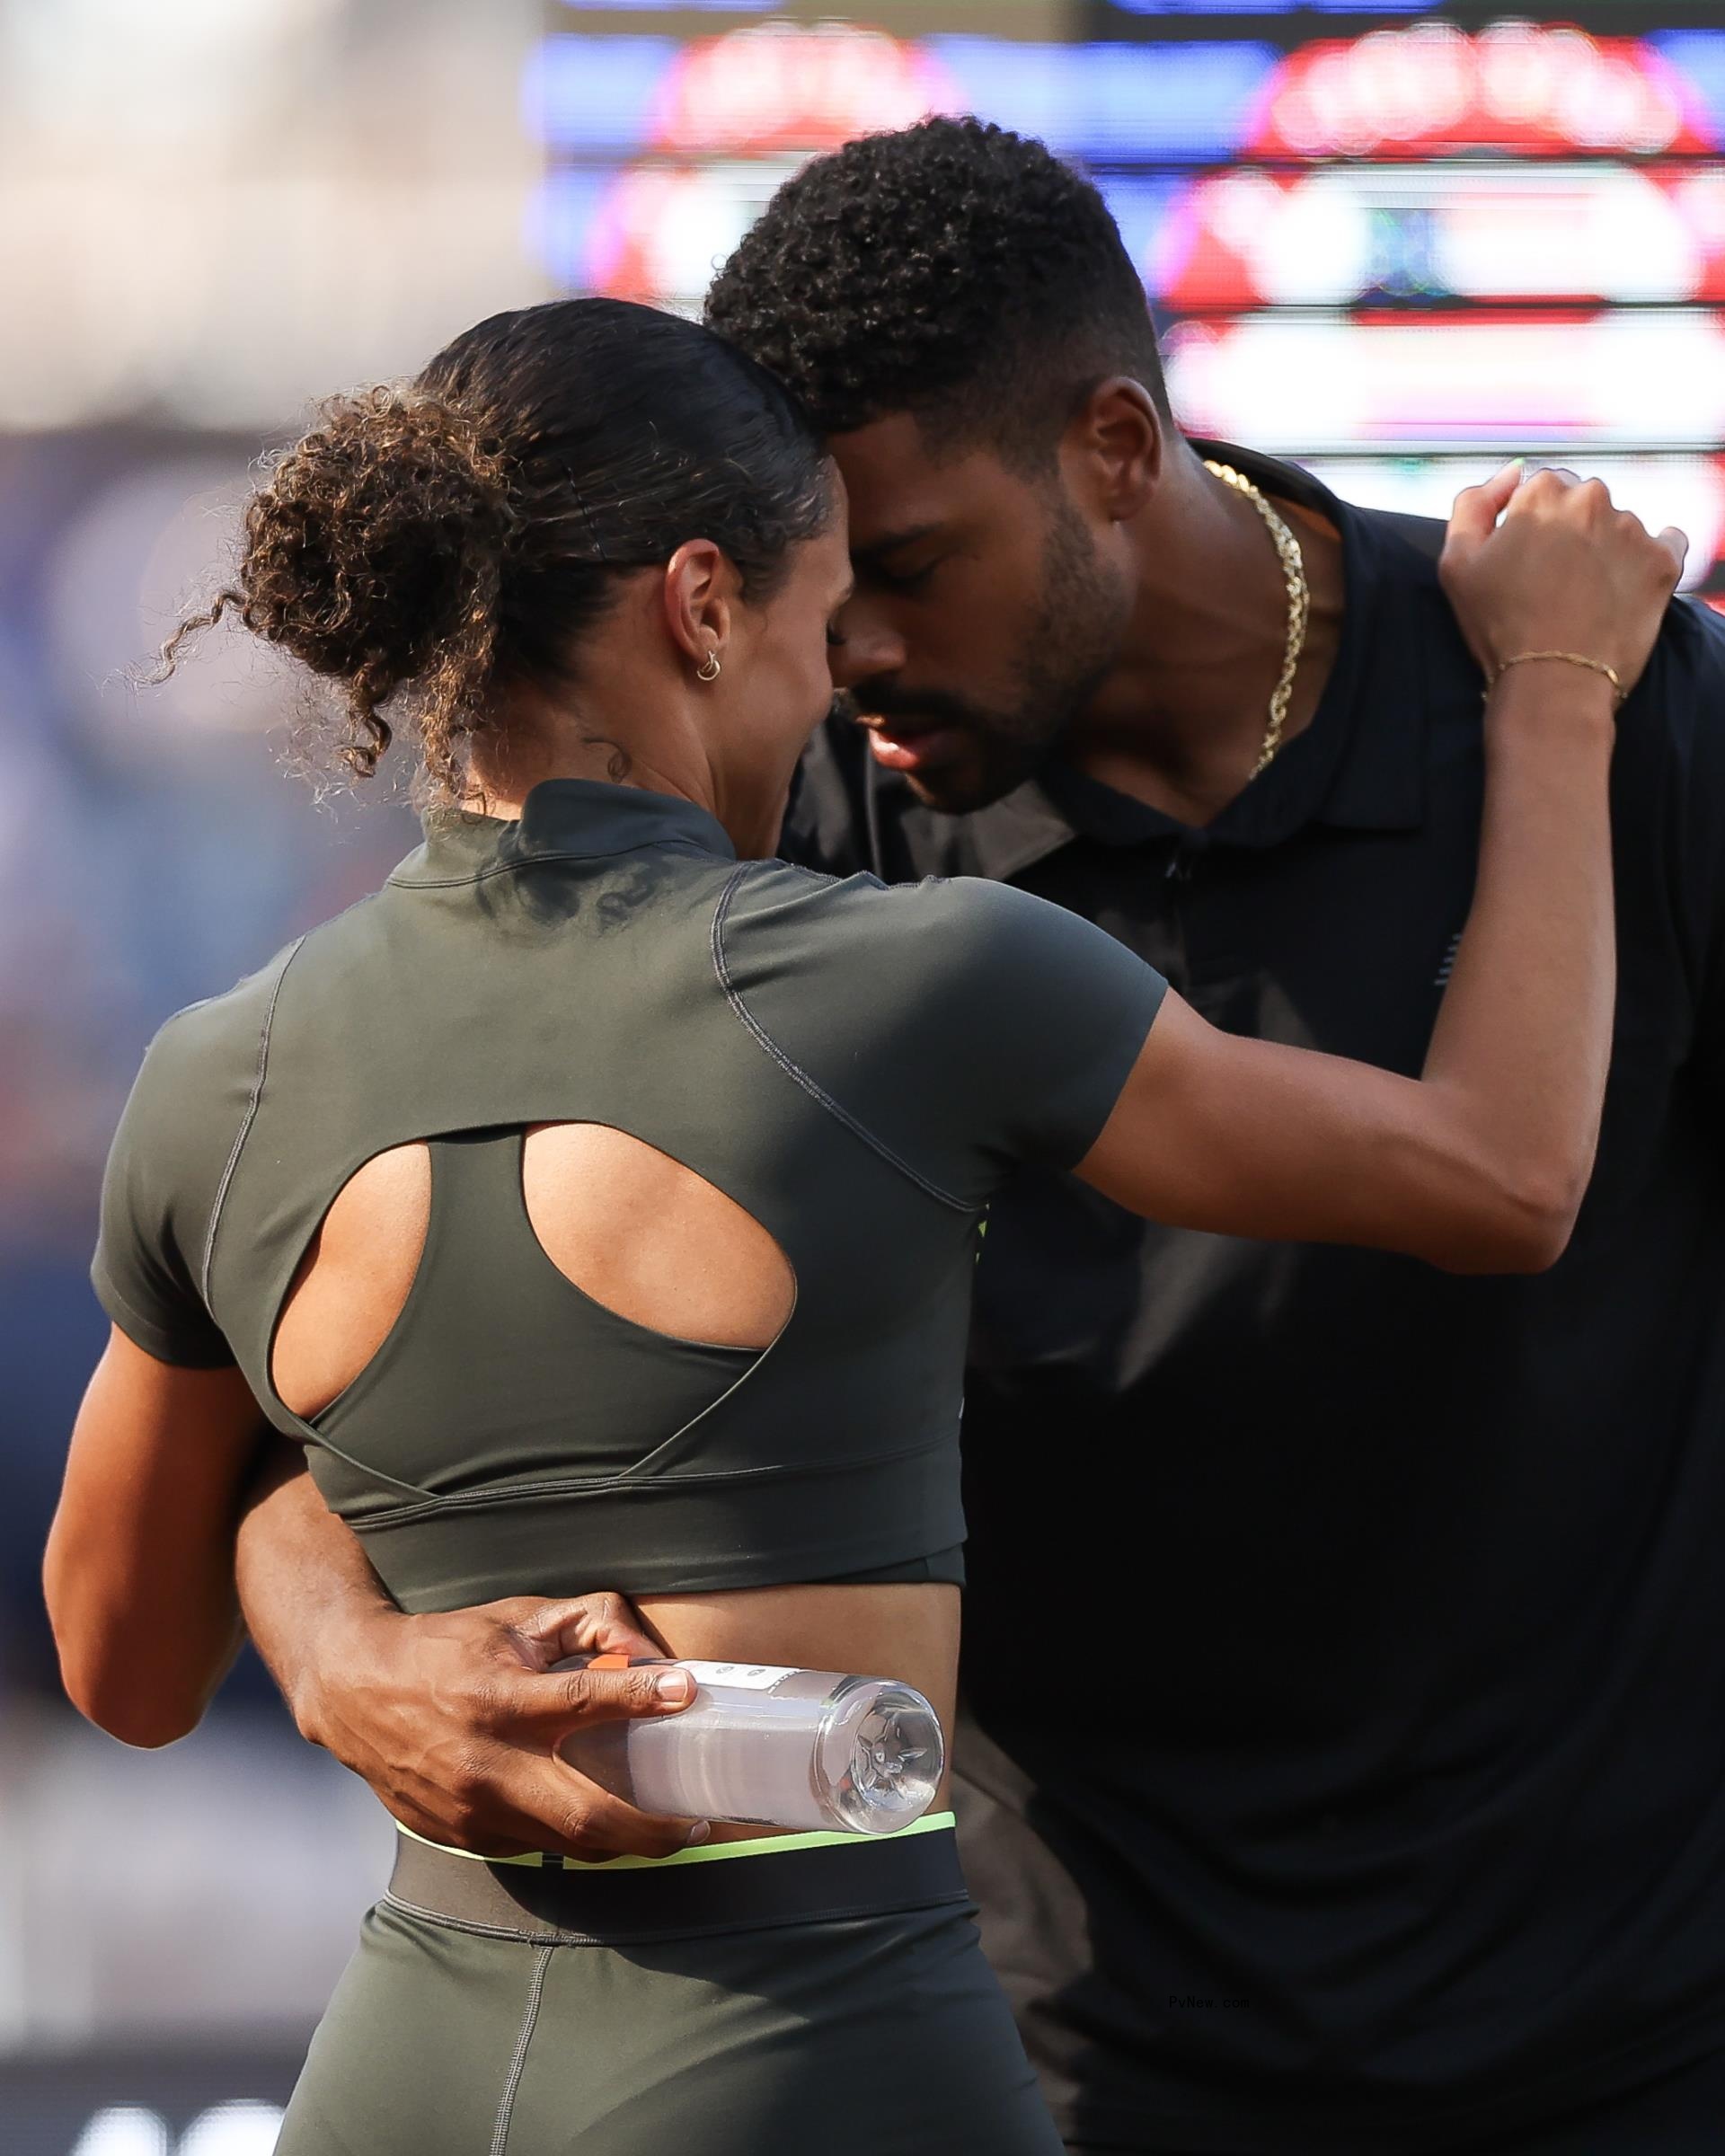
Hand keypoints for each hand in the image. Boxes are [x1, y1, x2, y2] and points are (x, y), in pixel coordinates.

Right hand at [290, 1589, 707, 1860]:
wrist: (355, 1692)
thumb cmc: (448, 1647)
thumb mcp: (515, 1618)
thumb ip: (586, 1624)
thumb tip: (649, 1652)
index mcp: (500, 1698)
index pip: (583, 1702)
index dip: (642, 1696)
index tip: (688, 1691)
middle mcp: (486, 1763)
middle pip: (586, 1816)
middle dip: (653, 1828)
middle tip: (699, 1820)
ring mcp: (471, 1810)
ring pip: (567, 1844)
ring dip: (623, 1840)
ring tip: (665, 1825)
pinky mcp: (459, 1835)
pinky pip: (533, 1845)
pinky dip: (571, 1836)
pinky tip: (600, 1821)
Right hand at [1441, 462, 1686, 696]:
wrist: (1553, 682)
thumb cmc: (1498, 626)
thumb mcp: (1456, 563)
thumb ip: (1473, 504)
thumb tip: (1510, 473)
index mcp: (1542, 493)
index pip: (1542, 487)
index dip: (1531, 524)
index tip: (1526, 560)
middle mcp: (1591, 499)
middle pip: (1582, 502)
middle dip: (1571, 531)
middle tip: (1555, 580)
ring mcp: (1632, 528)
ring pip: (1618, 525)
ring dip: (1605, 549)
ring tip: (1586, 595)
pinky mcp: (1663, 559)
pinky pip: (1665, 543)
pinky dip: (1646, 560)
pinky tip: (1623, 589)